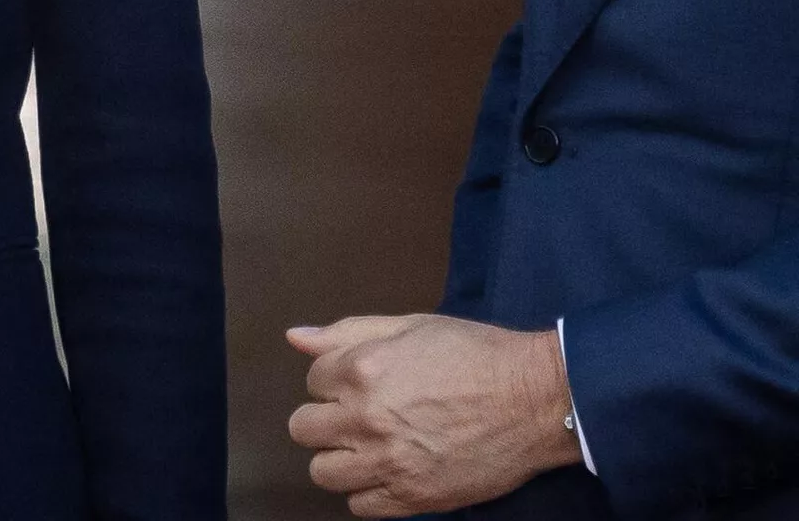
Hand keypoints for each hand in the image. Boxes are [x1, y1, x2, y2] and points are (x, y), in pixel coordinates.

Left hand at [286, 314, 580, 516]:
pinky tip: (386, 471)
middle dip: (325, 418)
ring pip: (323, 472)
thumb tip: (295, 338)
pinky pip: (360, 506)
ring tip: (366, 445)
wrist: (532, 399)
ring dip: (339, 458)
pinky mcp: (414, 497)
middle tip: (355, 414)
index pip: (312, 381)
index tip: (358, 381)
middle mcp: (367, 418)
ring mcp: (389, 462)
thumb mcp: (408, 326)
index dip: (335, 379)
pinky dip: (366, 491)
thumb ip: (345, 332)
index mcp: (362, 369)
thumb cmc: (474, 355)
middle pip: (304, 428)